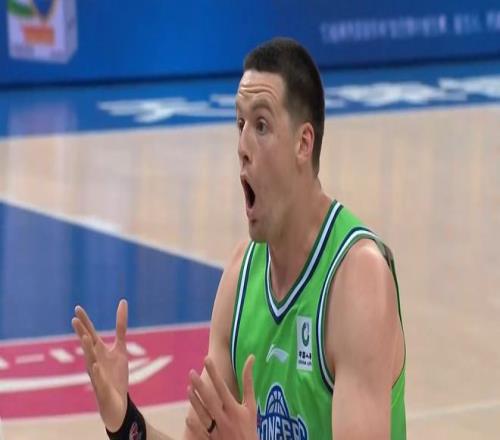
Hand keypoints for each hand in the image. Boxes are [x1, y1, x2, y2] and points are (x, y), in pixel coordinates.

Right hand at [72, 299, 128, 431]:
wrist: (117, 402)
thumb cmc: (115, 374)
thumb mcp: (120, 348)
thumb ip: (120, 327)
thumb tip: (122, 302)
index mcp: (98, 351)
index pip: (89, 333)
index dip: (84, 321)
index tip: (77, 308)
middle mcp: (94, 361)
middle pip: (87, 345)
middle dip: (81, 332)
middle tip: (74, 319)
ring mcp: (97, 375)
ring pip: (90, 361)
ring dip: (87, 350)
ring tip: (85, 337)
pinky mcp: (103, 388)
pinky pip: (99, 380)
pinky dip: (96, 373)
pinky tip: (94, 365)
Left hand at [186, 355, 257, 439]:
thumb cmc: (250, 427)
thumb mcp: (252, 405)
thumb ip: (248, 382)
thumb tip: (250, 358)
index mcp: (235, 409)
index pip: (222, 387)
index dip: (214, 373)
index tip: (206, 359)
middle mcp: (225, 419)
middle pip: (210, 400)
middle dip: (200, 385)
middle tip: (191, 372)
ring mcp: (217, 431)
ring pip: (203, 415)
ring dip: (195, 402)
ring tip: (188, 388)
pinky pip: (200, 433)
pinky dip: (194, 426)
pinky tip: (187, 417)